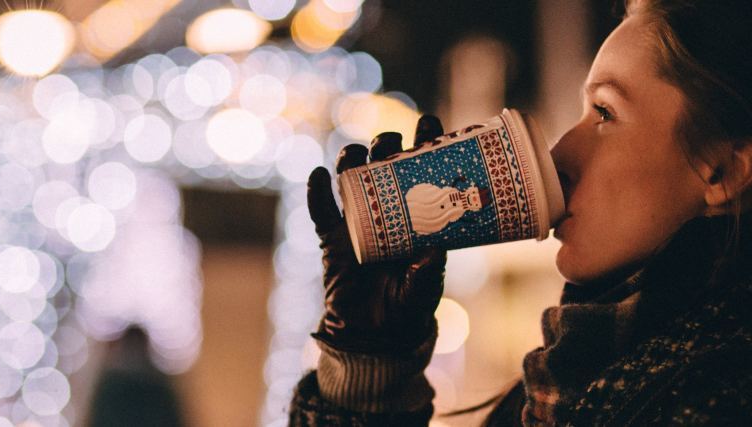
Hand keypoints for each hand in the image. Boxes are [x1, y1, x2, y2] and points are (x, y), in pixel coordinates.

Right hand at [306, 115, 447, 353]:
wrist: (375, 335)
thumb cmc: (408, 306)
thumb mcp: (425, 288)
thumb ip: (428, 271)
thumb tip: (434, 249)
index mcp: (416, 215)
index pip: (421, 171)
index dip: (424, 144)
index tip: (429, 124)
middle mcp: (386, 211)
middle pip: (383, 165)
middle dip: (386, 145)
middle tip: (392, 143)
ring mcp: (357, 222)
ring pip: (351, 179)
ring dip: (352, 160)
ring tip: (356, 154)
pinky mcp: (332, 239)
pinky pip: (321, 212)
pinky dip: (317, 193)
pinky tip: (318, 176)